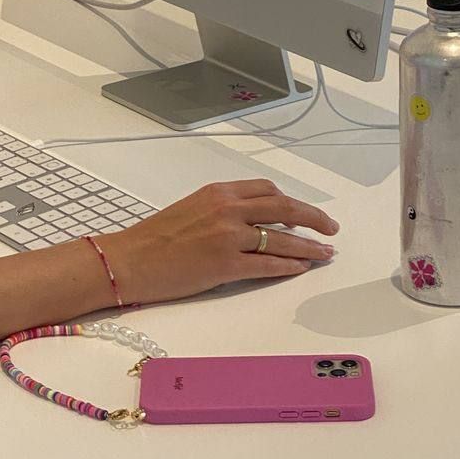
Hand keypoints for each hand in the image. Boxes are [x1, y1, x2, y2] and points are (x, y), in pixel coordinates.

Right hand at [100, 180, 338, 304]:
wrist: (129, 260)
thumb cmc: (154, 238)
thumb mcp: (191, 209)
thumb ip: (222, 210)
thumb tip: (254, 222)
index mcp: (218, 191)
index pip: (267, 190)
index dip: (291, 201)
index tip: (304, 212)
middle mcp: (227, 208)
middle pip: (284, 207)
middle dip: (313, 218)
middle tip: (330, 229)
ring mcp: (228, 236)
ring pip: (282, 238)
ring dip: (308, 247)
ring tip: (325, 254)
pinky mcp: (225, 264)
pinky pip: (267, 264)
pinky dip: (288, 266)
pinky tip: (300, 269)